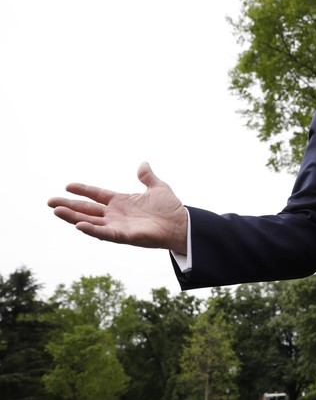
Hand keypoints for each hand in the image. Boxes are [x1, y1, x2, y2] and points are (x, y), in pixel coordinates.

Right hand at [47, 163, 188, 253]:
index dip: (83, 190)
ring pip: (90, 221)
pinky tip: (79, 225)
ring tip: (56, 211)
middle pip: (87, 209)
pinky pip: (104, 233)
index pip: (97, 195)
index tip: (68, 185)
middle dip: (68, 206)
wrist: (181, 224)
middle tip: (50, 202)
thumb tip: (143, 163)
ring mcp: (118, 225)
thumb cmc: (170, 208)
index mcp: (121, 201)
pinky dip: (92, 230)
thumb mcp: (158, 187)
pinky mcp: (123, 236)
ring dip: (73, 217)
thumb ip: (147, 177)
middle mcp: (115, 214)